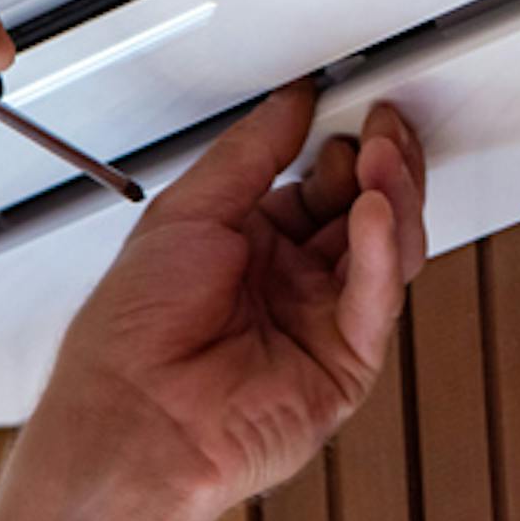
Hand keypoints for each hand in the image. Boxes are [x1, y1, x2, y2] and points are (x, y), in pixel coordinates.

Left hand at [29, 87, 430, 519]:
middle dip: (378, 164)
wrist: (131, 416)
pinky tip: (374, 210)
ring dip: (389, 196)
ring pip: (384, 250)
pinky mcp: (345, 363)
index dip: (337, 146)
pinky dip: (382, 251)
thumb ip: (248, 155)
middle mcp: (287, 282)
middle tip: (385, 124)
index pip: (316, 186)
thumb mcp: (183, 213)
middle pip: (361, 213)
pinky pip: (375, 299)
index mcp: (244, 245)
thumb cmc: (130, 331)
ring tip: (382, 154)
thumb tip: (289, 104)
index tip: (351, 104)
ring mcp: (319, 321)